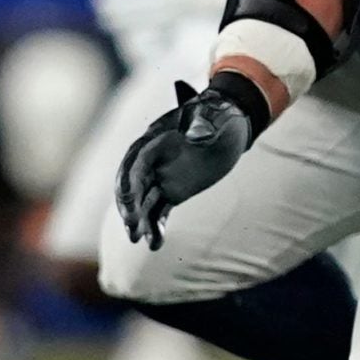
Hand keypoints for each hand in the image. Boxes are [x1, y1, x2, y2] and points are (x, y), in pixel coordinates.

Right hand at [115, 78, 257, 248]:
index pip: (136, 163)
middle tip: (132, 229)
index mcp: (154, 139)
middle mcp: (151, 160)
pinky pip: (159, 211)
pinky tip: (156, 244)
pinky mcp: (171, 191)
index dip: (131, 183)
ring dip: (140, 222)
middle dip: (130, 208)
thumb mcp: (213, 115)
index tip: (130, 202)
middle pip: (134, 186)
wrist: (228, 123)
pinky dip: (156, 227)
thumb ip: (202, 124)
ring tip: (140, 240)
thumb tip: (195, 134)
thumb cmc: (219, 115)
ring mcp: (160, 177)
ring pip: (143, 202)